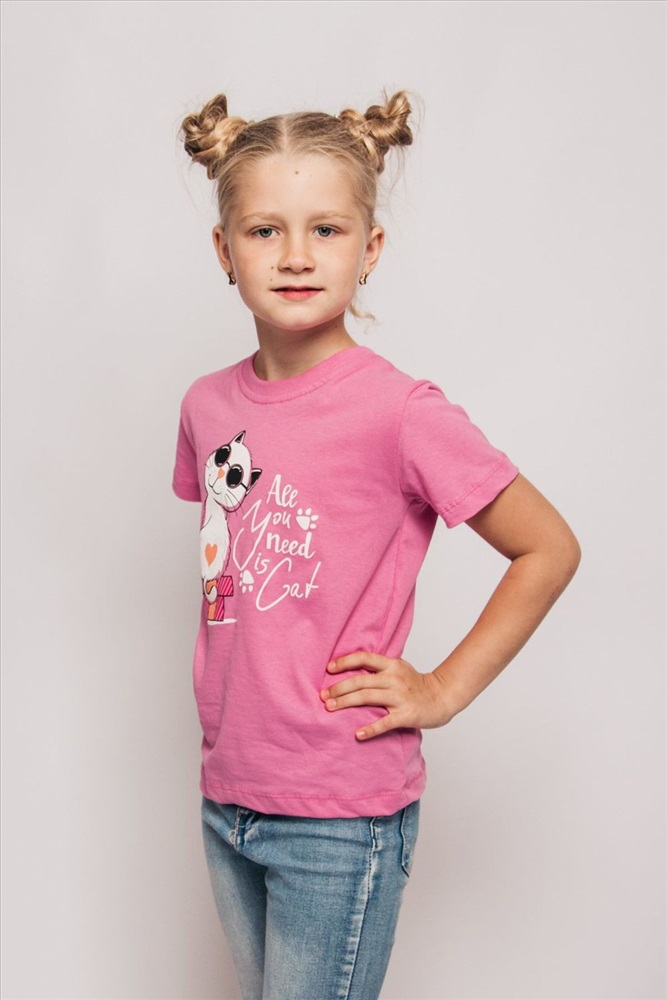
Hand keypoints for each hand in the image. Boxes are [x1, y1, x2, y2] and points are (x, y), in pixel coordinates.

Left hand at [320, 652, 454, 740]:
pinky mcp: (406, 715)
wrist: (443, 697)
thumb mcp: (399, 668)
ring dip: (346, 702)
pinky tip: (357, 734)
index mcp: (392, 665)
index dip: (345, 662)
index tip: (329, 668)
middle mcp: (394, 679)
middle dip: (339, 687)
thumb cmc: (417, 684)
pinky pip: (385, 722)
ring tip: (330, 708)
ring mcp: (400, 697)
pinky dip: (370, 728)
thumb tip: (351, 669)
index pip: (365, 658)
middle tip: (323, 695)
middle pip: (361, 680)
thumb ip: (379, 668)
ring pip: (367, 697)